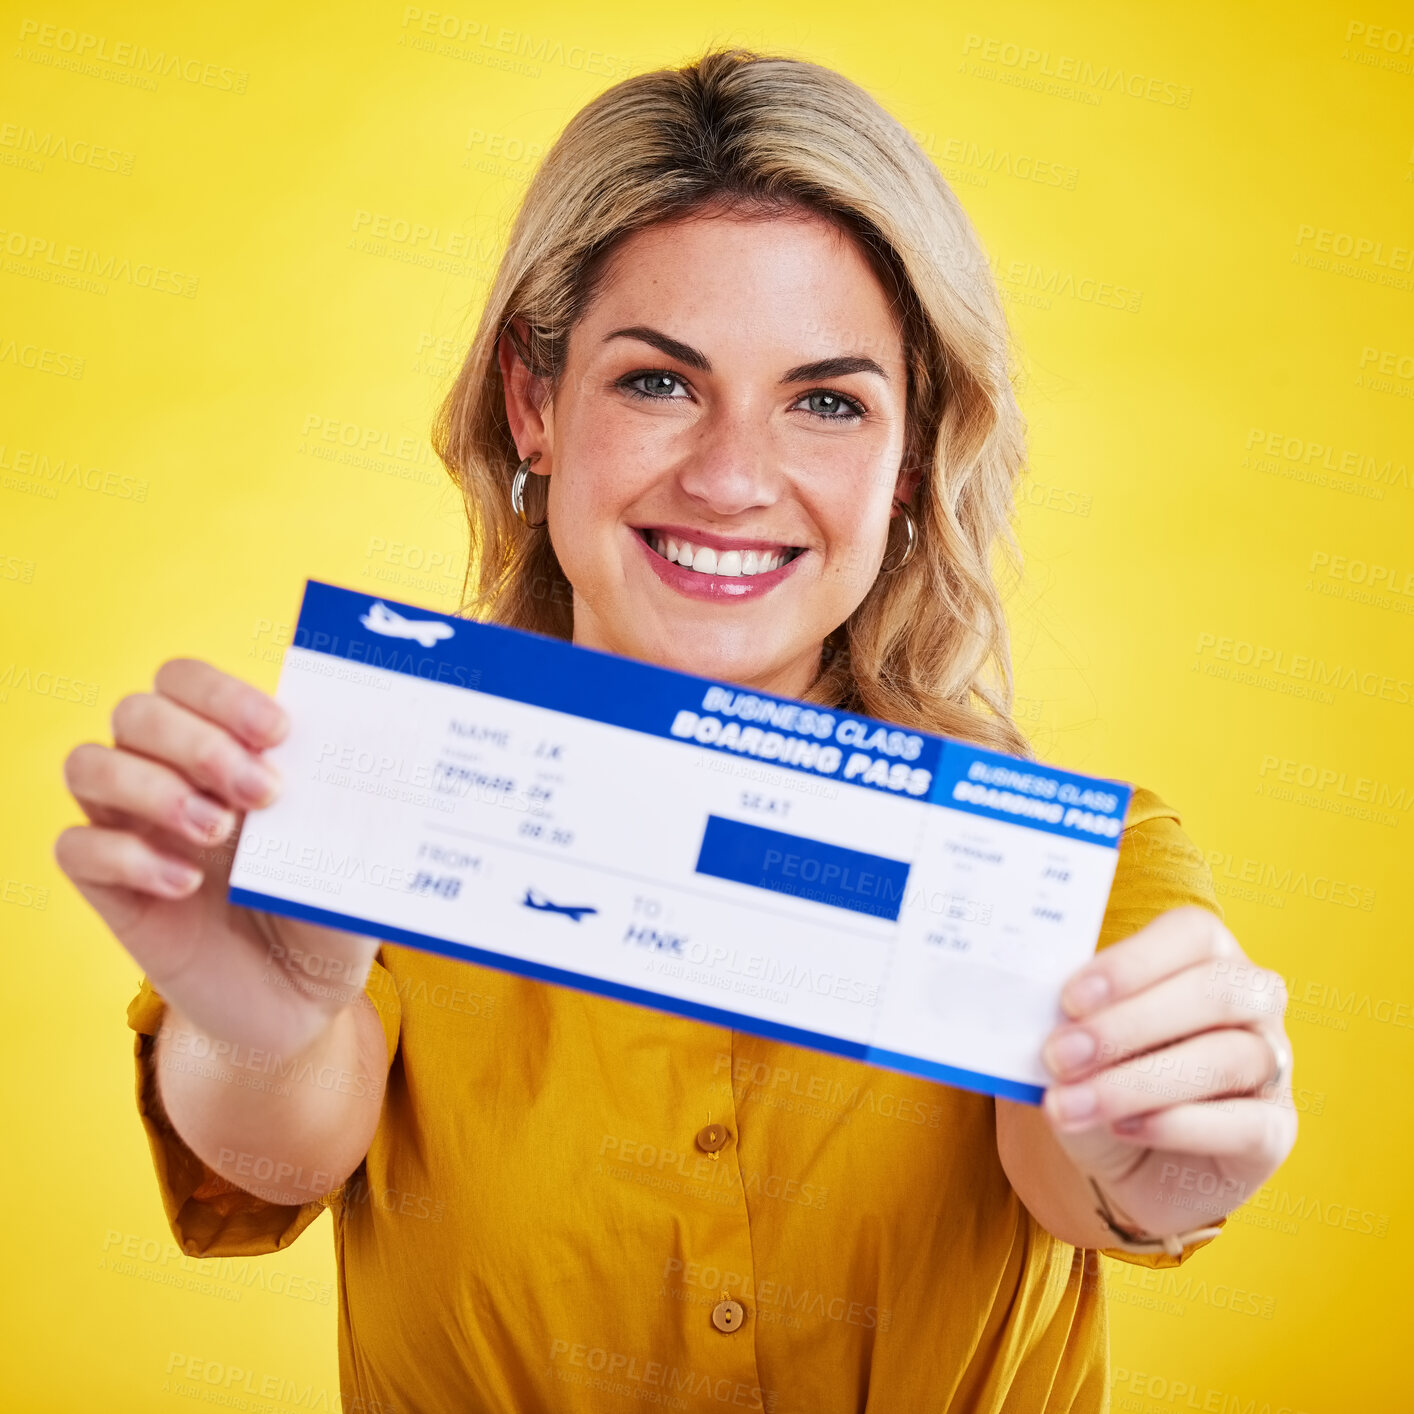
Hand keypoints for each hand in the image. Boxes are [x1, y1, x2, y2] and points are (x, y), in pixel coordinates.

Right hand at [55, 657, 383, 1056]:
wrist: (302, 1002)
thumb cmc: (328, 911)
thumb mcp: (354, 854)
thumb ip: (351, 804)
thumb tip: (379, 752)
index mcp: (227, 748)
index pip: (187, 680)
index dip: (223, 694)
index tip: (278, 732)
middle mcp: (169, 775)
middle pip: (138, 711)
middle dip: (199, 742)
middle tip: (262, 794)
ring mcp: (134, 828)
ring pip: (89, 764)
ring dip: (153, 788)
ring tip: (220, 833)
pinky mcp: (109, 889)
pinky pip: (75, 847)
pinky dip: (126, 856)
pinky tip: (185, 885)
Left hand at [1038, 906, 1296, 1237]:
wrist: (1127, 1156)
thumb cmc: (1103, 1073)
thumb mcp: (1079, 1037)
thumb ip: (1069, 1016)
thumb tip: (1031, 1007)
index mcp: (1205, 954)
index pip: (1190, 933)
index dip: (1131, 963)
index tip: (1068, 999)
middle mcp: (1252, 1000)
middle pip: (1214, 991)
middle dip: (1127, 1024)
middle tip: (1059, 1055)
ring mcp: (1273, 1064)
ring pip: (1225, 1058)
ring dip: (1136, 1083)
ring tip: (1070, 1103)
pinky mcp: (1275, 1129)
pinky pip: (1243, 1123)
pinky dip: (1175, 1125)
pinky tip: (1122, 1128)